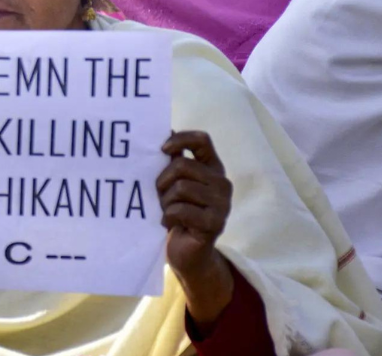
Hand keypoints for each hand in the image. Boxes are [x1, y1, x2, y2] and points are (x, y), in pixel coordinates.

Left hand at [158, 131, 234, 327]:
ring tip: (168, 211)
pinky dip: (168, 217)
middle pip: (182, 165)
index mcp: (212, 168)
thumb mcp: (172, 183)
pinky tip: (170, 223)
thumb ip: (172, 160)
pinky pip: (180, 210)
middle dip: (162, 181)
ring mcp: (222, 204)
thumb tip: (161, 128)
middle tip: (159, 196)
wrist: (187, 253)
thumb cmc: (176, 212)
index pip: (202, 140)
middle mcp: (222, 183)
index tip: (162, 150)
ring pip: (181, 188)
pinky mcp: (215, 224)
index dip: (180, 139)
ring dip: (165, 201)